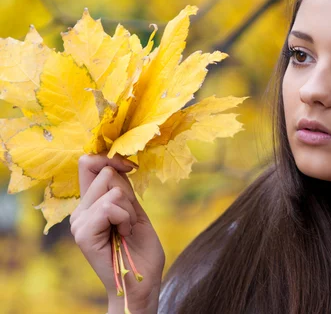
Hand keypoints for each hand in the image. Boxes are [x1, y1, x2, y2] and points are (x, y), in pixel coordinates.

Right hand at [70, 153, 164, 312]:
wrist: (142, 281)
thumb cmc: (141, 248)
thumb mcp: (134, 210)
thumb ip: (121, 188)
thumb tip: (116, 162)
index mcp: (90, 204)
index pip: (88, 164)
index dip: (111, 158)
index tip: (131, 167)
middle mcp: (80, 211)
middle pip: (104, 172)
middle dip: (128, 192)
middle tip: (129, 218)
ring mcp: (79, 222)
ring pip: (112, 191)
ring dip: (129, 210)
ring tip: (126, 229)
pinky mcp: (84, 233)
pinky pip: (110, 207)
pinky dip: (125, 218)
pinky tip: (124, 235)